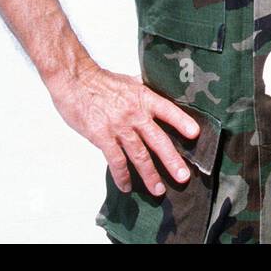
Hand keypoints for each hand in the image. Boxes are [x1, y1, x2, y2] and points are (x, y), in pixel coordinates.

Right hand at [48, 65, 199, 195]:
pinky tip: (127, 186)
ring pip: (139, 155)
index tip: (195, 134)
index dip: (182, 122)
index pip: (168, 110)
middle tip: (183, 177)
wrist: (75, 81)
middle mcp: (135, 114)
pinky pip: (116, 161)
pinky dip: (122, 175)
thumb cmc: (101, 81)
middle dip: (172, 160)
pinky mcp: (102, 138)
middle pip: (158, 140)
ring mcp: (119, 127)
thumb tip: (156, 94)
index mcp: (144, 98)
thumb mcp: (129, 82)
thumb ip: (144, 93)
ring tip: (158, 190)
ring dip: (150, 174)